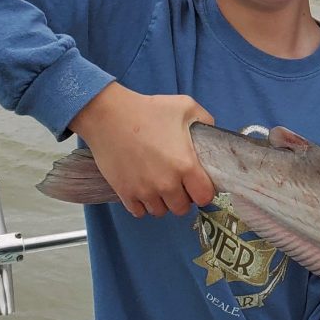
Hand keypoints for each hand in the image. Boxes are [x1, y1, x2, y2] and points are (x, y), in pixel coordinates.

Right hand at [69, 82, 215, 217]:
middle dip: (183, 197)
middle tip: (177, 182)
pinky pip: (139, 212)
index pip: (204, 197)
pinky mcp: (125, 193)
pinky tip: (143, 187)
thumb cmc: (148, 110)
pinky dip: (142, 204)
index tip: (198, 183)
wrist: (108, 115)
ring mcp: (144, 191)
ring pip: (160, 211)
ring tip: (159, 183)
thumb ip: (205, 122)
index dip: (204, 191)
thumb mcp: (185, 107)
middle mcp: (166, 184)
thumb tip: (210, 136)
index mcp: (186, 165)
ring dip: (162, 201)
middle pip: (182, 208)